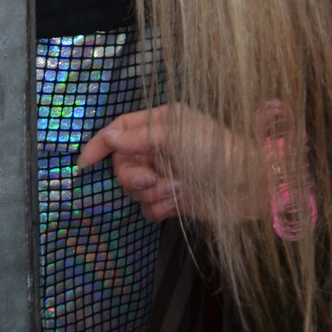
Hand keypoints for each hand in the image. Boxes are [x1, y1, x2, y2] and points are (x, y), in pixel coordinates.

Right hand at [78, 104, 262, 224]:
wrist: (248, 187)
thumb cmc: (215, 152)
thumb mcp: (176, 136)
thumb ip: (138, 137)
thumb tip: (107, 136)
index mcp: (161, 123)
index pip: (120, 129)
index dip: (100, 145)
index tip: (84, 165)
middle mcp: (160, 147)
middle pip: (123, 164)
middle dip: (134, 177)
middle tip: (154, 179)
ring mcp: (165, 173)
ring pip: (134, 189)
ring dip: (151, 194)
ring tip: (175, 190)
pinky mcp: (172, 199)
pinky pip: (148, 208)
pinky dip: (160, 208)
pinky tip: (178, 203)